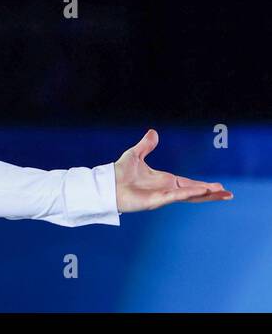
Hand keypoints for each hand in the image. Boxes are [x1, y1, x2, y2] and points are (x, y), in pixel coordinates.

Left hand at [113, 129, 232, 213]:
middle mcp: (166, 189)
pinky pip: (175, 197)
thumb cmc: (118, 173)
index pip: (189, 184)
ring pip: (189, 196)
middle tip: (228, 194)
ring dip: (205, 194)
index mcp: (164, 180)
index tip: (218, 187)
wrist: (106, 184)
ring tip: (221, 194)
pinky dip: (188, 194)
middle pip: (194, 192)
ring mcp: (162, 196)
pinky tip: (201, 191)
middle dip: (211, 193)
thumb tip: (153, 132)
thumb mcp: (135, 155)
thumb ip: (146, 145)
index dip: (203, 185)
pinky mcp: (155, 201)